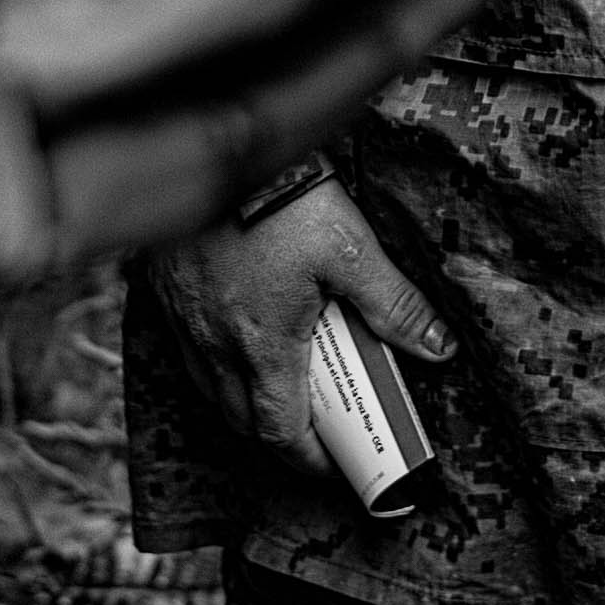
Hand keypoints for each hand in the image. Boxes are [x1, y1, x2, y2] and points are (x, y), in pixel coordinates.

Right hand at [142, 178, 454, 476]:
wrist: (213, 140)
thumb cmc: (283, 196)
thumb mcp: (352, 250)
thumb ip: (395, 306)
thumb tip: (439, 349)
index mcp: (262, 347)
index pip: (281, 433)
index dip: (310, 460)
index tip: (333, 464)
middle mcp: (213, 345)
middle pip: (240, 420)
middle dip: (278, 437)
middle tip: (314, 431)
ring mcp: (183, 320)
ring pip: (207, 388)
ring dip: (243, 402)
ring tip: (280, 386)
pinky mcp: (165, 291)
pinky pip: (186, 349)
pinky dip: (213, 363)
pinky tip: (237, 336)